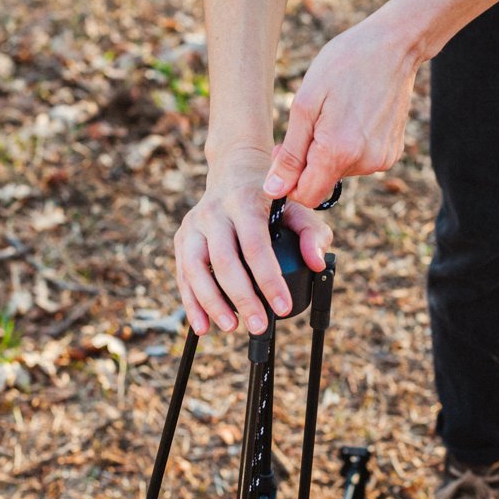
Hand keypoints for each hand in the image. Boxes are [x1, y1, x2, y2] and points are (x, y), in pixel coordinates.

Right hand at [173, 146, 332, 335]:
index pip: (255, 247)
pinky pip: (182, 274)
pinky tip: (203, 326)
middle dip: (242, 298)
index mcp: (245, 203)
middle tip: (259, 326)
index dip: (269, 280)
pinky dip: (191, 303)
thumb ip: (312, 234)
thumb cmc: (271, 197)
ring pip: (194, 268)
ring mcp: (193, 225)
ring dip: (211, 303)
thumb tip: (316, 263)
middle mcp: (214, 213)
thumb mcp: (299, 207)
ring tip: (232, 327)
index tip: (282, 308)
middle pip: (223, 261)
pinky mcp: (181, 238)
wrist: (235, 171)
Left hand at [264, 8, 420, 206]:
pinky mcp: (392, 153)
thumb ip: (290, 154)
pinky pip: (360, 162)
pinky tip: (355, 117)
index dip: (290, 180)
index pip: (306, 195)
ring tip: (337, 114)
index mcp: (338, 152)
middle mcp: (365, 163)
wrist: (394, 46)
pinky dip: (351, 147)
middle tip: (311, 123)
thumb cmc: (344, 65)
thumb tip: (274, 191)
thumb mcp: (305, 104)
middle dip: (310, 162)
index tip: (287, 151)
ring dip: (331, 151)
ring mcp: (382, 160)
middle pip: (323, 182)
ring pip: (341, 172)